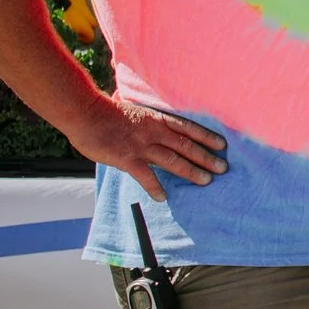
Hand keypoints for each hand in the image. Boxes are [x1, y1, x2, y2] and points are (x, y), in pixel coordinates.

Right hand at [68, 98, 226, 204]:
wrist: (86, 113)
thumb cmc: (106, 111)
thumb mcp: (135, 110)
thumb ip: (147, 120)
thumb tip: (154, 124)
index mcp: (157, 120)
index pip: (188, 128)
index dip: (207, 136)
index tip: (222, 145)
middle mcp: (155, 132)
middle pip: (187, 146)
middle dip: (206, 157)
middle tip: (223, 167)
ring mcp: (142, 146)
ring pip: (173, 160)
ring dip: (191, 171)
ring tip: (206, 181)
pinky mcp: (127, 159)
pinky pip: (146, 176)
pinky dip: (155, 187)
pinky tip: (163, 197)